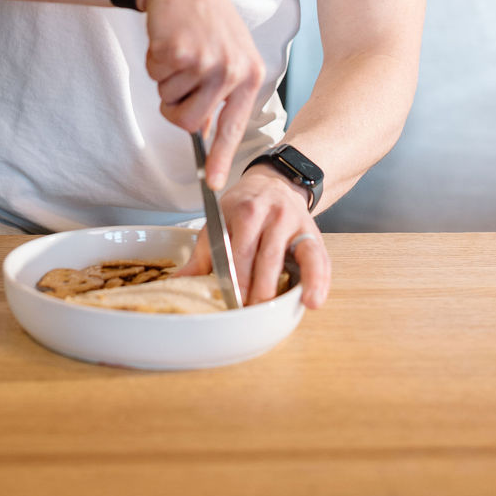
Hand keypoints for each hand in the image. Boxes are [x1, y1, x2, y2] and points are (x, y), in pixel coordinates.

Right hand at [137, 0, 265, 188]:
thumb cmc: (204, 19)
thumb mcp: (228, 53)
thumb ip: (223, 92)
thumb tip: (208, 132)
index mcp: (249, 74)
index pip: (234, 126)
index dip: (220, 157)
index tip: (214, 183)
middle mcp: (231, 70)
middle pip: (191, 122)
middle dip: (176, 106)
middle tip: (179, 77)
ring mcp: (205, 61)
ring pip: (170, 101)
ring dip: (165, 81)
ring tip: (178, 51)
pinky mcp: (177, 52)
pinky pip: (155, 78)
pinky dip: (154, 63)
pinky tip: (166, 40)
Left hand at [176, 165, 330, 309]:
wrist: (276, 183)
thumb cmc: (244, 208)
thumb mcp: (219, 221)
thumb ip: (203, 255)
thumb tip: (178, 282)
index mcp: (242, 212)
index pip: (232, 250)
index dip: (229, 279)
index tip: (225, 301)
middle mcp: (269, 215)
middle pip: (257, 256)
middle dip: (250, 288)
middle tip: (243, 312)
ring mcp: (292, 224)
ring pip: (284, 259)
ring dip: (275, 287)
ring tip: (269, 310)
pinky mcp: (313, 234)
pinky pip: (318, 259)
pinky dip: (317, 281)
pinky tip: (312, 301)